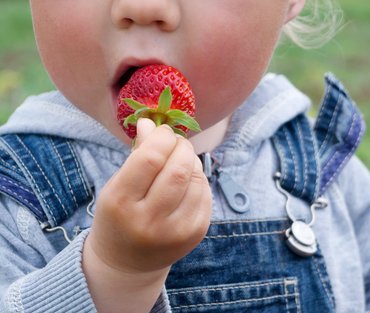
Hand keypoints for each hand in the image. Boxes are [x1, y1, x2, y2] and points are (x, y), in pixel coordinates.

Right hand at [87, 118, 211, 273]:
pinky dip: (199, 180)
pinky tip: (187, 181)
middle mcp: (149, 220)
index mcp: (121, 202)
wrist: (127, 263)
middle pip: (179, 170)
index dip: (162, 138)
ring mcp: (176, 230)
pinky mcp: (196, 234)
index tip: (163, 132)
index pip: (151, 158)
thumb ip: (137, 153)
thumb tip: (153, 122)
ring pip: (197, 180)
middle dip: (182, 147)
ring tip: (180, 161)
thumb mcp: (117, 184)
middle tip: (176, 143)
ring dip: (192, 162)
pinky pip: (206, 194)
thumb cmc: (119, 214)